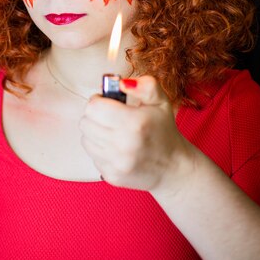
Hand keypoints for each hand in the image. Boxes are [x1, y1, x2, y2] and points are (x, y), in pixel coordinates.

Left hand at [79, 75, 195, 192]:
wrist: (173, 168)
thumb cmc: (164, 130)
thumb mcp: (160, 101)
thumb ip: (145, 85)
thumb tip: (122, 83)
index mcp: (134, 123)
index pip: (93, 107)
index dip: (98, 100)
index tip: (106, 102)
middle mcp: (124, 145)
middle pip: (85, 123)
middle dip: (95, 116)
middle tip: (109, 116)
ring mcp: (117, 163)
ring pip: (85, 139)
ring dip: (95, 132)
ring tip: (112, 131)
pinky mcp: (112, 176)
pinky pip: (92, 156)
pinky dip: (100, 149)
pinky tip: (115, 147)